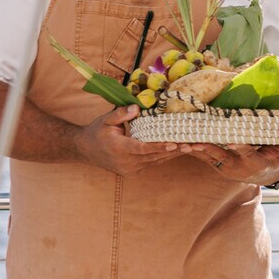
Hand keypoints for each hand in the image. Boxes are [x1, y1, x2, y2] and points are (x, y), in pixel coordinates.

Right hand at [73, 106, 198, 174]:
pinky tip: (178, 150)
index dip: (160, 147)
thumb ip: (120, 114)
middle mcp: (126, 162)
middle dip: (174, 151)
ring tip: (191, 148)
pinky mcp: (133, 172)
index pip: (143, 149)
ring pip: (155, 161)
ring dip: (173, 155)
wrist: (85, 150)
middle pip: (154, 156)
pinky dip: (164, 157)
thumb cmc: (97, 132)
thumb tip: (137, 107)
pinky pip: (151, 164)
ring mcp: (130, 169)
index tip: (175, 144)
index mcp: (119, 148)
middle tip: (193, 145)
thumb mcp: (106, 120)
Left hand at [189, 144, 278, 184]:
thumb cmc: (274, 158)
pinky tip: (177, 143)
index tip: (232, 141)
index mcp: (253, 162)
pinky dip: (189, 149)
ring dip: (195, 149)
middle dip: (209, 148)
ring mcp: (223, 165)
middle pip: (221, 155)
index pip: (246, 153)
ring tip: (182, 143)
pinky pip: (200, 156)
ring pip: (207, 156)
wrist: (261, 174)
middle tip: (197, 141)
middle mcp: (236, 165)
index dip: (239, 147)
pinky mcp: (214, 163)